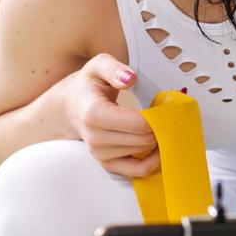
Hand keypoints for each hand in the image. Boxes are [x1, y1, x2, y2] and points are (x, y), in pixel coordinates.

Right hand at [64, 54, 159, 178]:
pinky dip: (152, 161)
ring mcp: (100, 153)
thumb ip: (114, 69)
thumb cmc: (89, 84)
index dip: (156, 117)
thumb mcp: (99, 65)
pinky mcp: (106, 163)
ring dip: (155, 140)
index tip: (161, 107)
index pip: (138, 124)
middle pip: (144, 139)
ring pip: (143, 152)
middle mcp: (95, 138)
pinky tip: (156, 147)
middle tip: (163, 116)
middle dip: (158, 127)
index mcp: (94, 113)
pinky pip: (138, 171)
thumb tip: (129, 78)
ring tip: (155, 125)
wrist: (73, 104)